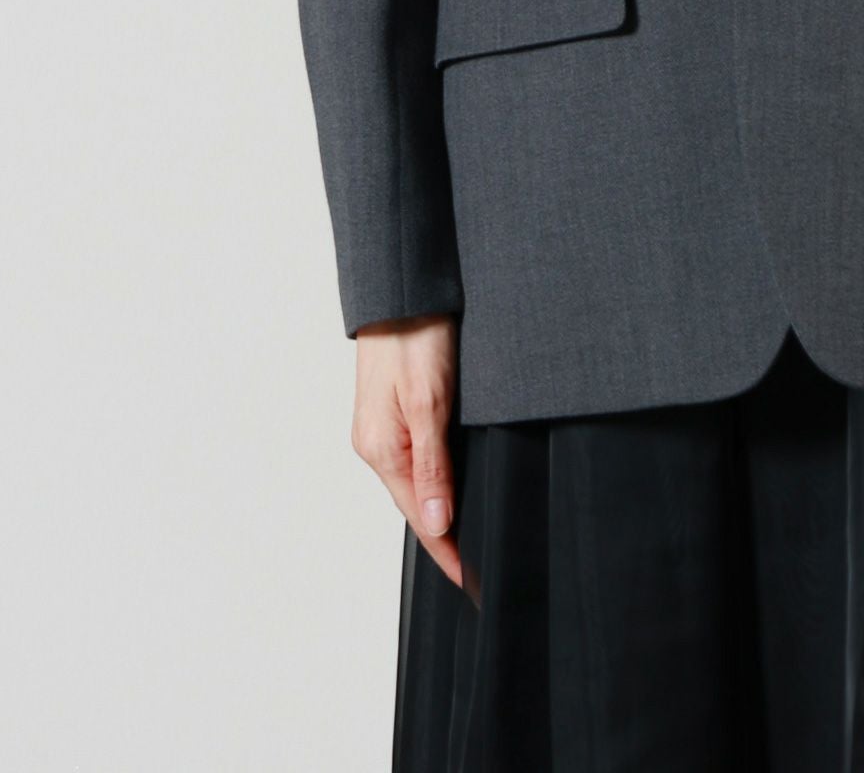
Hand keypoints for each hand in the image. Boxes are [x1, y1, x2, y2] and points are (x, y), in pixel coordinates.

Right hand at [352, 314, 461, 585]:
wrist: (401, 289)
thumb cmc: (414, 338)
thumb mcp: (429, 403)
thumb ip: (433, 464)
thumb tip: (437, 524)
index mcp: (382, 449)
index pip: (421, 517)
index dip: (448, 550)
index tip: (472, 581)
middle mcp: (377, 444)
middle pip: (417, 503)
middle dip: (446, 536)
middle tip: (477, 568)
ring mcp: (383, 428)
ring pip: (416, 481)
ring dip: (441, 508)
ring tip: (468, 537)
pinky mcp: (394, 410)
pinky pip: (415, 457)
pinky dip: (436, 478)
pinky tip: (452, 485)